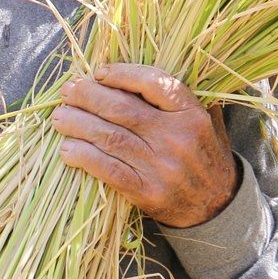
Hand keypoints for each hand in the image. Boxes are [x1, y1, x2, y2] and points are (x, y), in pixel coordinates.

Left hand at [52, 62, 239, 228]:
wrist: (218, 206)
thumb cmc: (203, 156)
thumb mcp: (205, 121)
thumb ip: (179, 98)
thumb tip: (134, 72)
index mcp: (191, 114)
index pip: (153, 83)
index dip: (122, 74)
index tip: (98, 72)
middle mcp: (177, 137)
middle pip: (122, 109)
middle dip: (88, 96)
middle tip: (67, 91)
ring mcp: (161, 166)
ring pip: (109, 137)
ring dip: (78, 124)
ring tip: (59, 117)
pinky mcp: (147, 192)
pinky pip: (108, 169)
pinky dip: (84, 157)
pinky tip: (67, 149)